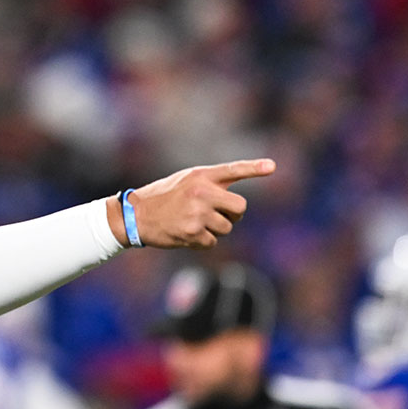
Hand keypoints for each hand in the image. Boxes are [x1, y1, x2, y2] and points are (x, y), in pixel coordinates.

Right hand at [108, 159, 274, 248]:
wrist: (135, 215)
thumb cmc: (163, 198)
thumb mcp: (185, 182)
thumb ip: (211, 185)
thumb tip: (237, 205)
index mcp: (201, 176)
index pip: (232, 170)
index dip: (254, 168)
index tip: (272, 166)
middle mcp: (201, 192)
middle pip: (240, 207)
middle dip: (233, 214)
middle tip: (216, 214)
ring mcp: (197, 213)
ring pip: (227, 227)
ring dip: (216, 229)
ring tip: (194, 223)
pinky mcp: (192, 233)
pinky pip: (213, 242)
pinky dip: (203, 242)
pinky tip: (186, 234)